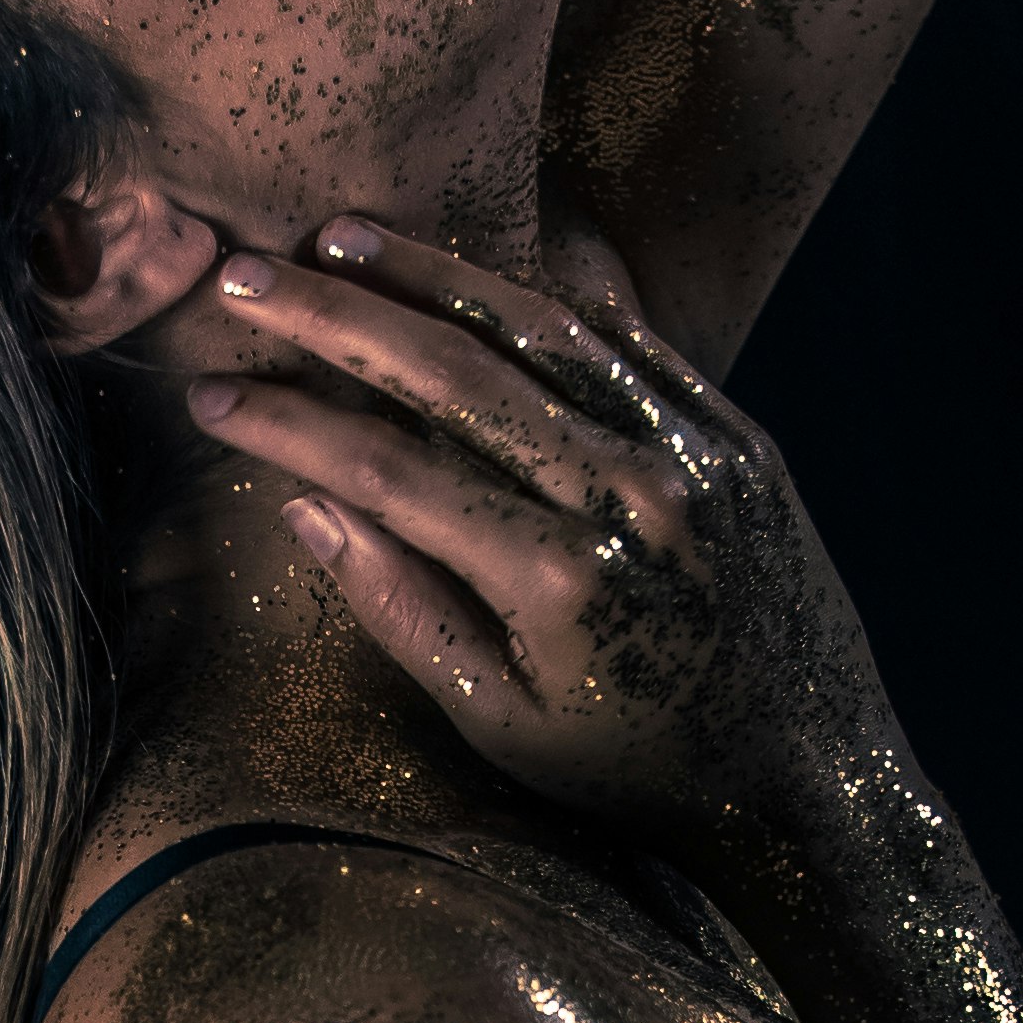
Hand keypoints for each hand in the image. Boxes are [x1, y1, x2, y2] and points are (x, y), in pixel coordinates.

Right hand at [183, 221, 903, 859]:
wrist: (810, 784)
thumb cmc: (637, 773)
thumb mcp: (502, 725)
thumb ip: (401, 609)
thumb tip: (306, 508)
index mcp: (559, 578)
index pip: (388, 470)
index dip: (289, 424)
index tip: (212, 392)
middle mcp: (629, 494)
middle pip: (452, 371)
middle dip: (336, 316)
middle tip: (248, 272)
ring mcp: (694, 453)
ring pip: (541, 329)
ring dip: (433, 276)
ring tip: (344, 238)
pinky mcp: (737, 437)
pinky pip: (629, 343)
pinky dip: (546, 302)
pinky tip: (470, 274)